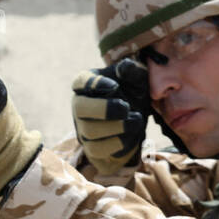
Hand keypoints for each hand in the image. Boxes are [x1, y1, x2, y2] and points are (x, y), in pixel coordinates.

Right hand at [70, 57, 149, 172]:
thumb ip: (132, 71)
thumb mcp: (138, 79)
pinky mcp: (91, 148)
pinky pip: (97, 150)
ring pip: (90, 131)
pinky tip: (131, 134)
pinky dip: (118, 143)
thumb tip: (124, 68)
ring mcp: (83, 128)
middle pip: (80, 108)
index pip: (80, 82)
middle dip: (105, 109)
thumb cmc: (133, 94)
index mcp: (87, 84)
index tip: (114, 86)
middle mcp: (80, 106)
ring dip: (116, 127)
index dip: (95, 84)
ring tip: (136, 120)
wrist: (138, 120)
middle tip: (126, 107)